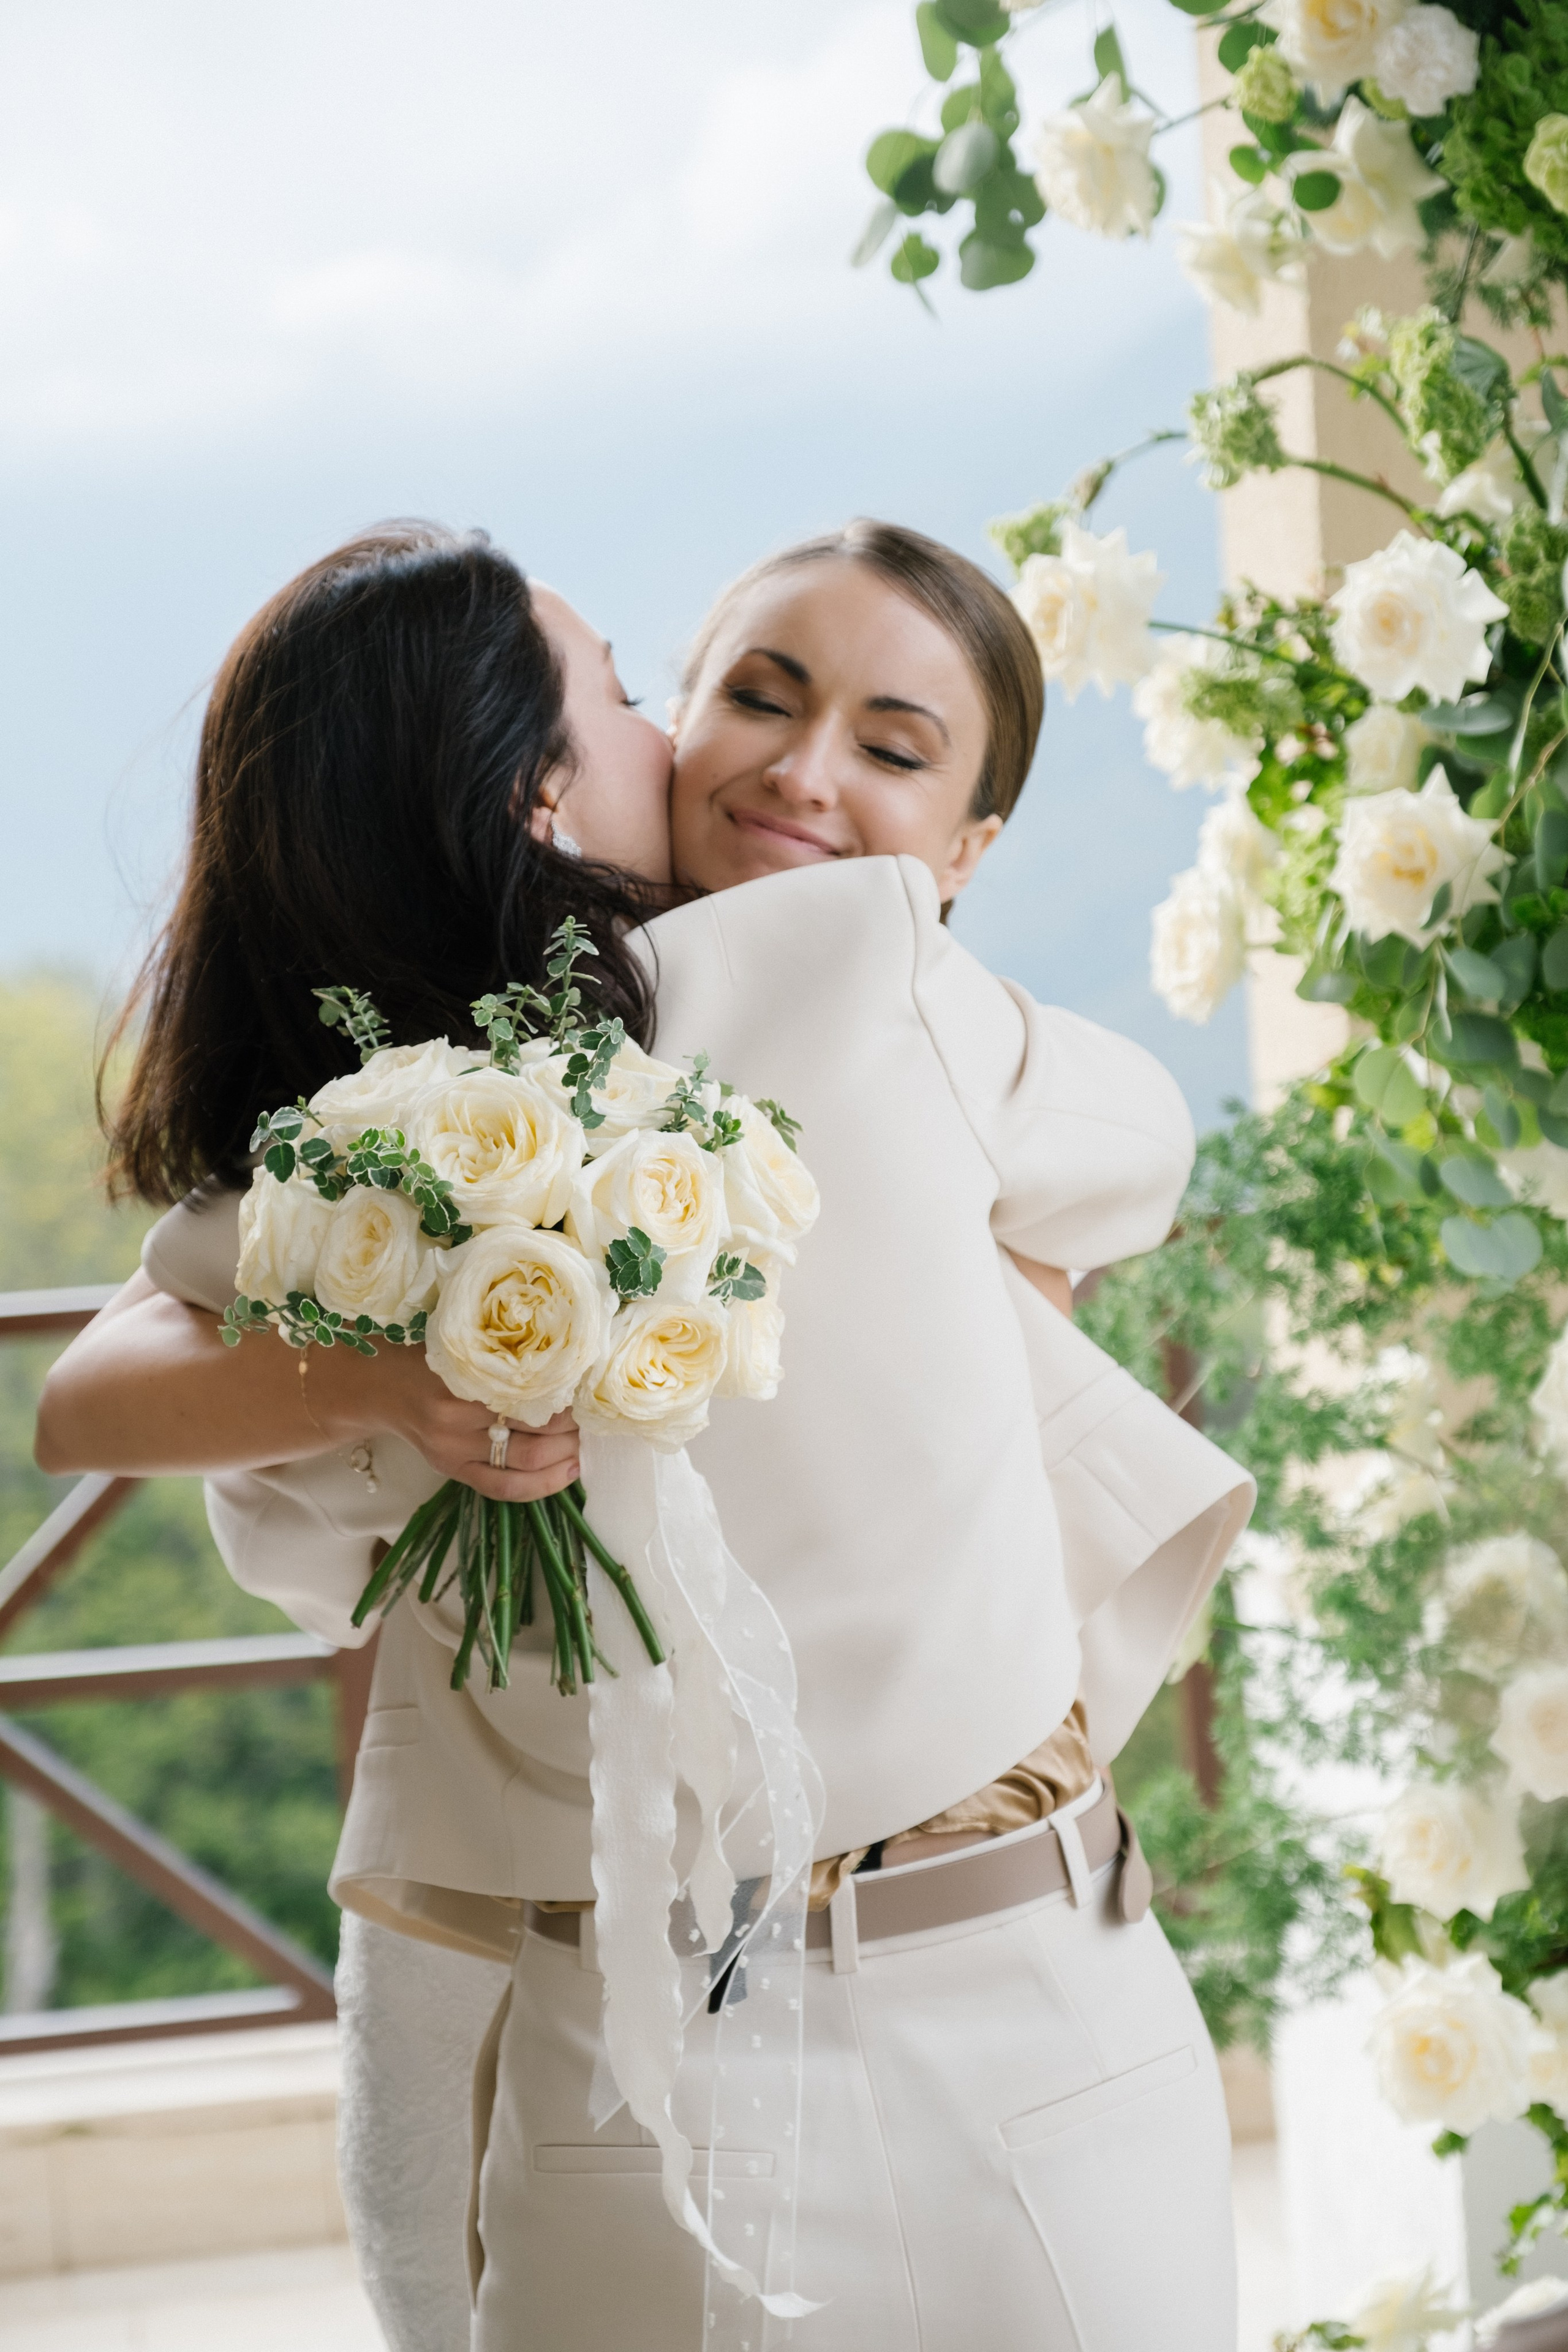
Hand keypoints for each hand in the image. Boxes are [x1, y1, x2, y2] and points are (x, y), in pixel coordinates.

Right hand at [315, 1343, 580, 1503]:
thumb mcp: (463, 1344)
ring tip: (582, 1443)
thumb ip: (504, 1353)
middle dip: (571, 1427)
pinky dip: (541, 1485)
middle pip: (532, 1431)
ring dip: (564, 1455)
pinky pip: (502, 1488)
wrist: (382, 1386)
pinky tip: (567, 1473)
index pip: (529, 1392)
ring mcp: (453, 1449)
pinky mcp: (452, 1470)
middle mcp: (454, 1417)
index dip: (567, 1395)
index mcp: (460, 1376)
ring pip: (523, 1463)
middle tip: (589, 1416)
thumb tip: (569, 1362)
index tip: (587, 1387)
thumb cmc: (430, 1356)